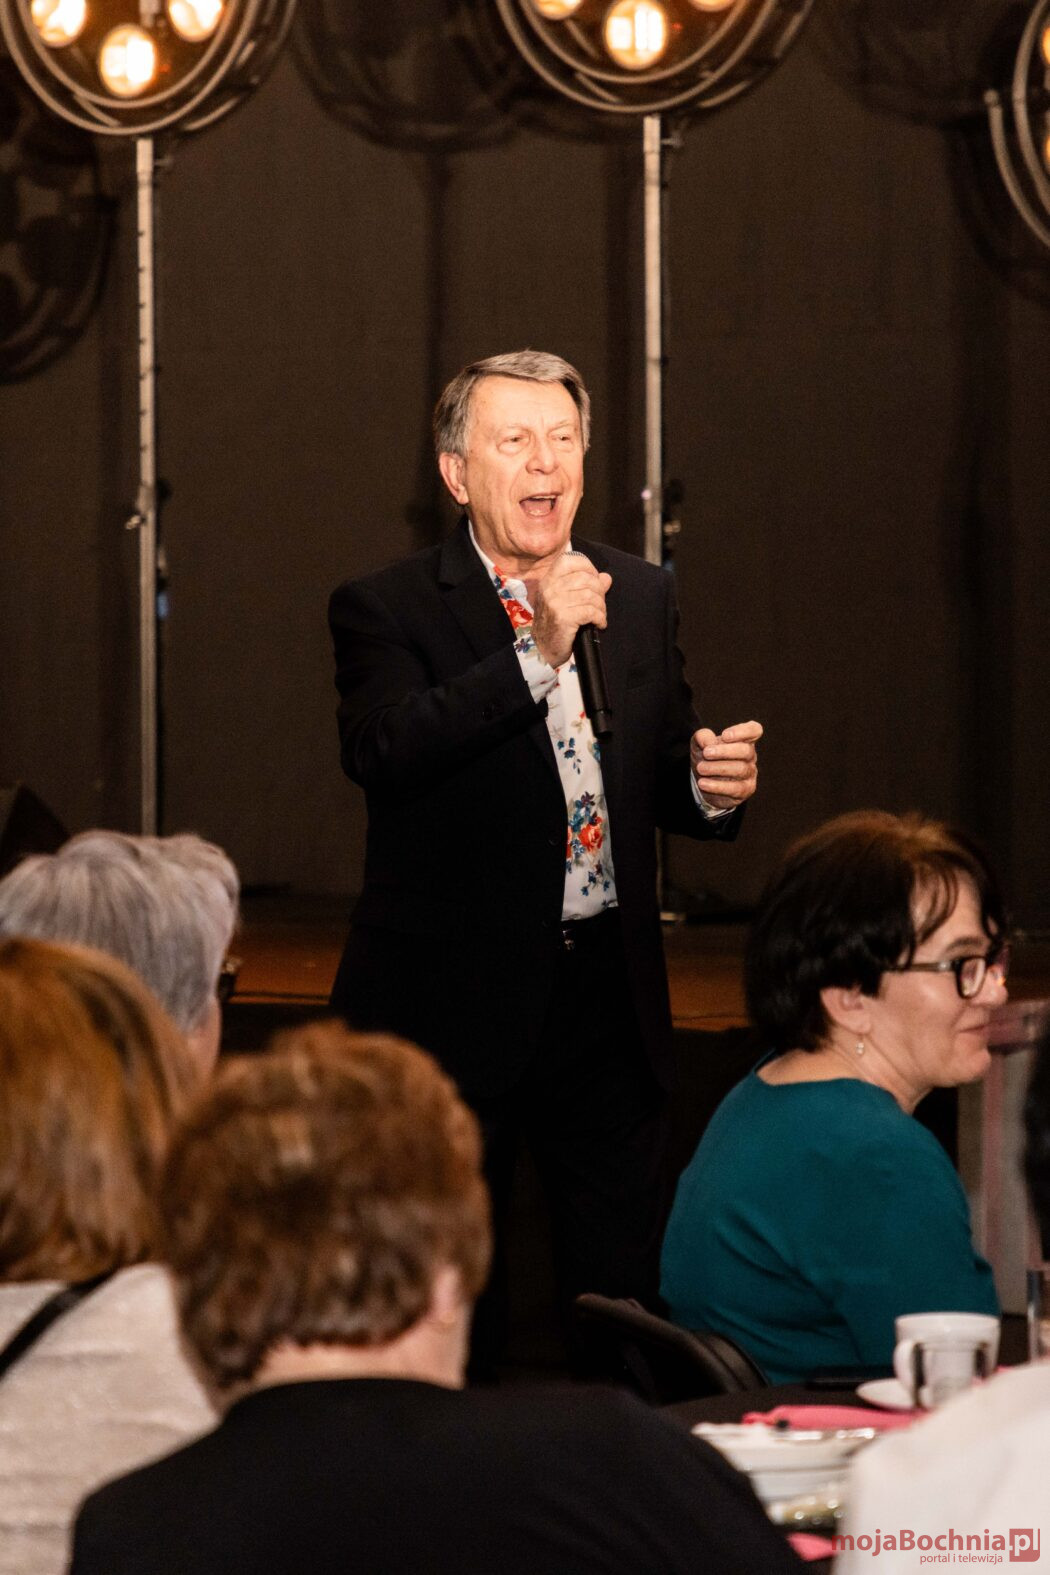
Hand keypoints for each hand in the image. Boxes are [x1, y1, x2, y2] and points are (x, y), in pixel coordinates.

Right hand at [529, 555, 611, 669]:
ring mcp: (555, 603)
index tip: (594, 581)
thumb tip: (606, 578)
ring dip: (601, 607)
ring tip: (599, 615)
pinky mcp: (563, 618)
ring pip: (590, 595)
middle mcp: (549, 588)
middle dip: (599, 591)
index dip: (588, 568)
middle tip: (599, 604)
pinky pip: (591, 611)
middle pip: (586, 578)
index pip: (570, 560)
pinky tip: (599, 624)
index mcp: (548, 580)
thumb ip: (586, 586)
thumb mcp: (566, 600)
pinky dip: (600, 618)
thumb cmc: (555, 624)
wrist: (542, 649)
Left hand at [691, 720, 762, 810]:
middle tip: (706, 753)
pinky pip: (735, 788)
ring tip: (700, 768)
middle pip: (746, 750)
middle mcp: (750, 755)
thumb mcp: (700, 743)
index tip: (724, 736)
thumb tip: (708, 743)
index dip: (742, 731)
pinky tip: (703, 783)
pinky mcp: (746, 790)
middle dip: (725, 751)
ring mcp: (750, 773)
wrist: (704, 782)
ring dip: (718, 768)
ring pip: (740, 769)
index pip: (754, 730)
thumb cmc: (707, 758)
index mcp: (743, 740)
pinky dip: (717, 786)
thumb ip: (703, 737)